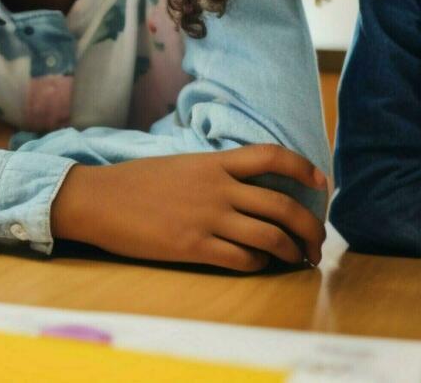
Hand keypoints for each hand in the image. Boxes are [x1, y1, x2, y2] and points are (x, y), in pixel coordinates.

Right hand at [50, 144, 327, 271]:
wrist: (98, 199)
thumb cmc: (136, 183)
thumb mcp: (182, 165)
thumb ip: (216, 172)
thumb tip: (246, 185)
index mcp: (214, 162)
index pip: (272, 155)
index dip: (304, 167)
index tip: (321, 182)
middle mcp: (217, 188)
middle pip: (283, 205)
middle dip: (311, 228)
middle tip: (317, 242)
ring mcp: (207, 218)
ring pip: (270, 236)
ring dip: (291, 251)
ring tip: (297, 259)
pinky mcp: (193, 246)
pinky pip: (241, 258)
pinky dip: (258, 264)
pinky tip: (257, 264)